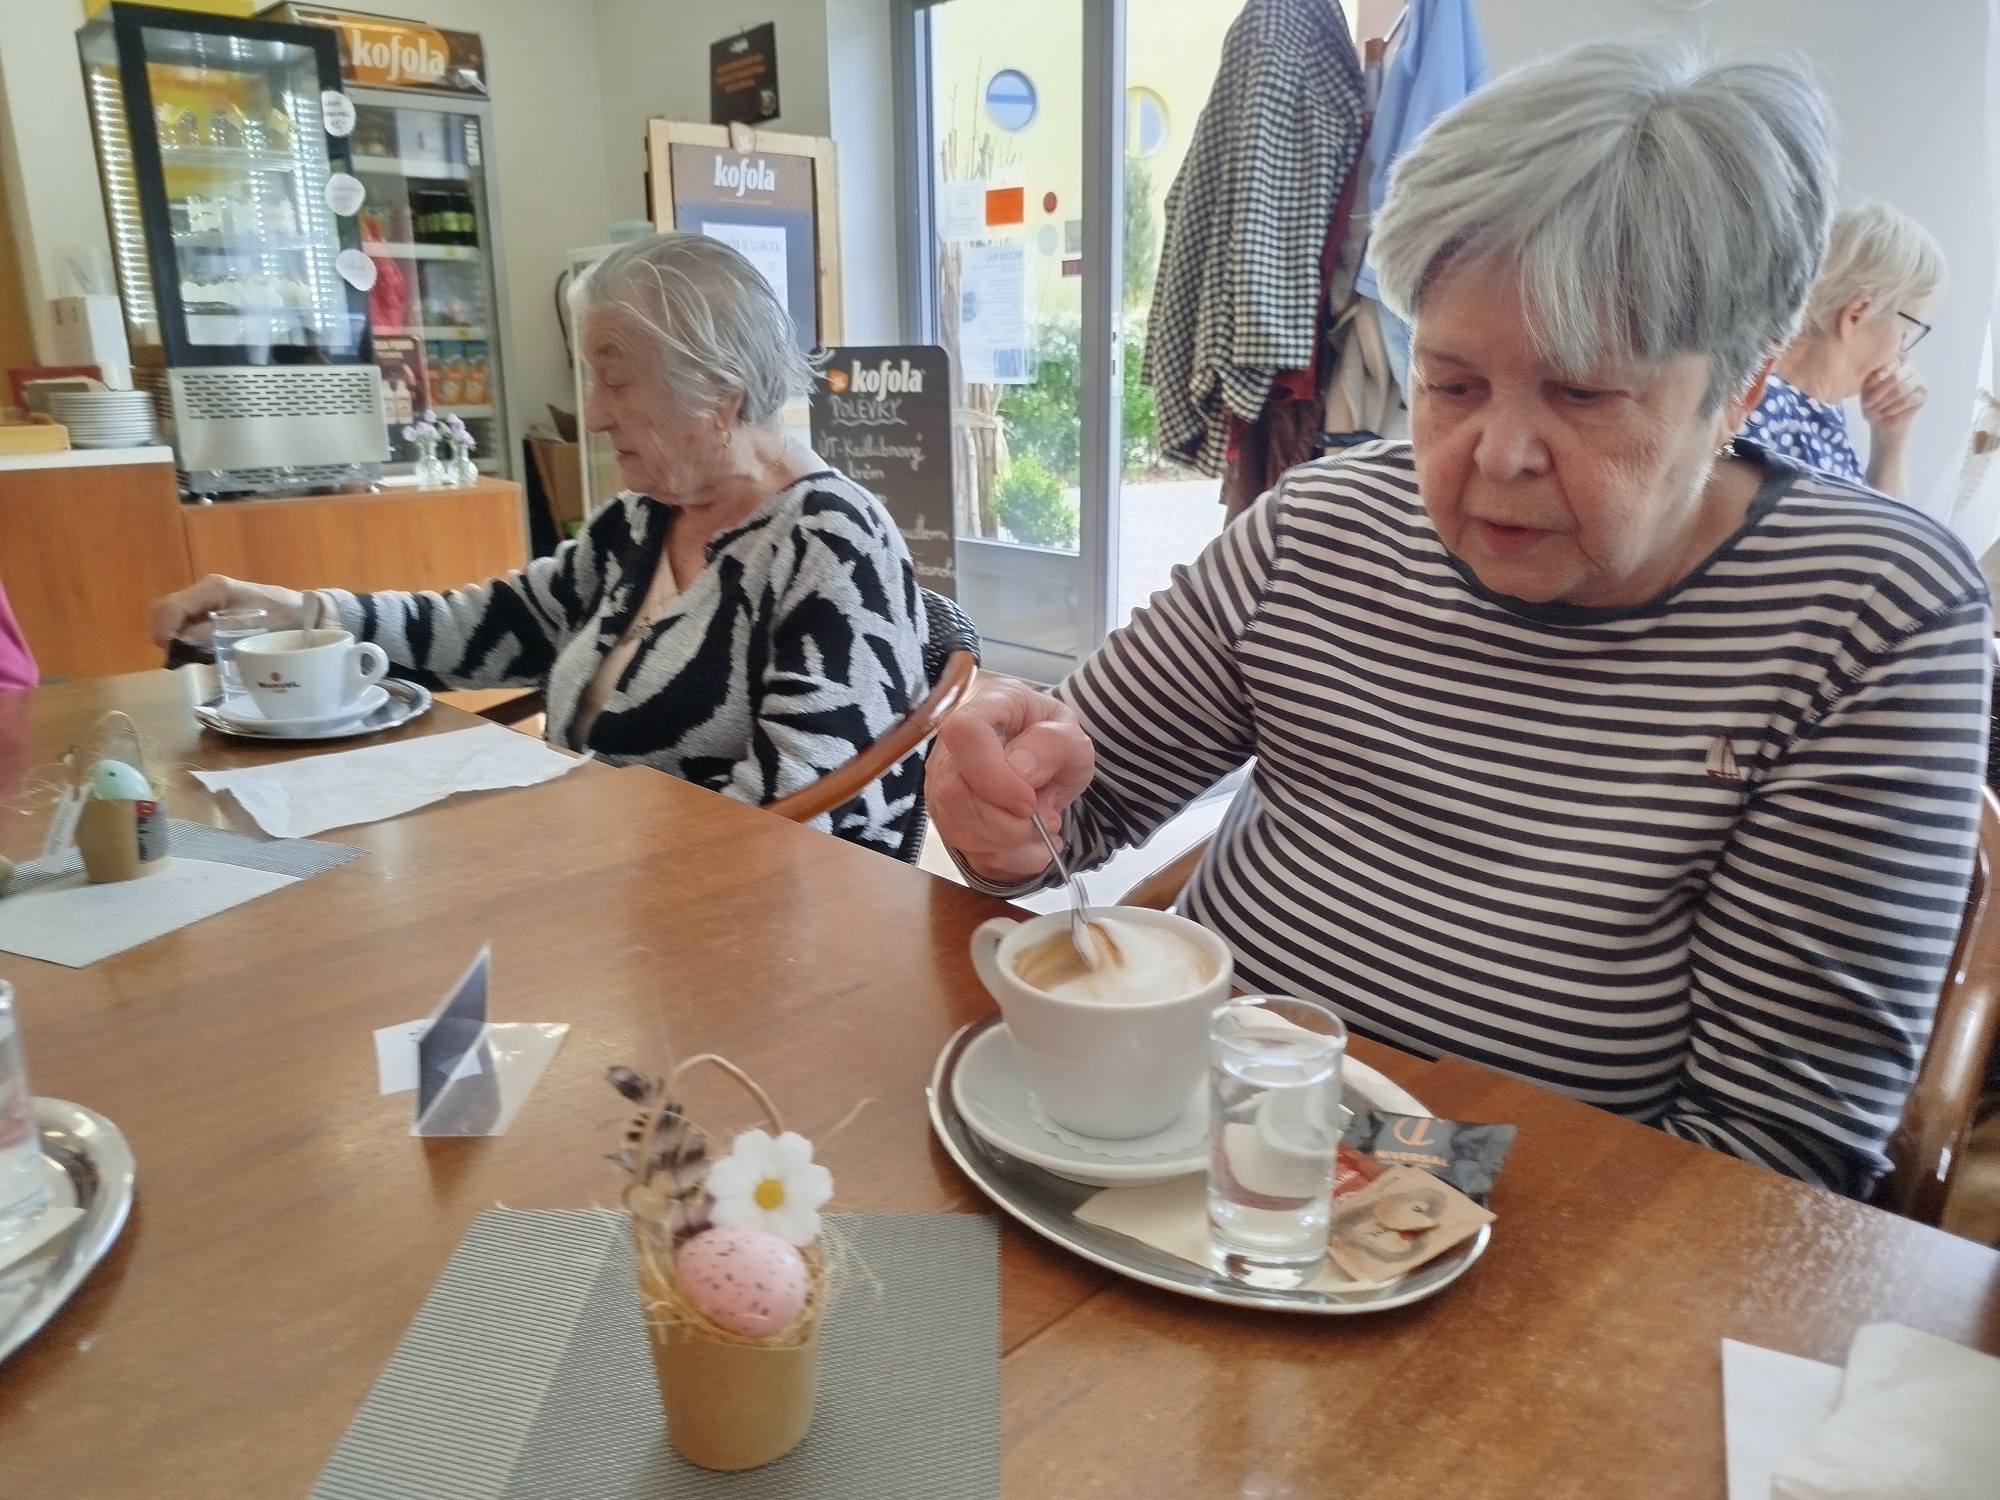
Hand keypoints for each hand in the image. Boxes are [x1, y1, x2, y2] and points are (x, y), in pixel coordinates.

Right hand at [149, 574, 308, 647]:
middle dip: (164, 632)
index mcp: (212, 589)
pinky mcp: (210, 608)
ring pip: (171, 614)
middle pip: (165, 608)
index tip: (170, 651)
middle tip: (176, 655)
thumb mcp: (247, 626)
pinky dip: (182, 634)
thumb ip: (211, 632)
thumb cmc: (280, 617)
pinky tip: (194, 647)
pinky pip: (185, 620)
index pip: (172, 607)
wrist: (301, 611)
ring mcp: (206, 598)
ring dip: (171, 634)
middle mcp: (205, 590)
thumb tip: (180, 641)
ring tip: (186, 653)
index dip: (165, 630)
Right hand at [925, 677, 1095, 881]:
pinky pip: (969, 850)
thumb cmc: (1055, 743)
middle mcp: (952, 744)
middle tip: (1049, 818)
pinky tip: (1032, 843)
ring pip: (958, 828)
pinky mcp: (948, 817)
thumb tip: (1019, 770)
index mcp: (988, 706)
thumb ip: (1053, 745)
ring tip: (1043, 826)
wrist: (1048, 765)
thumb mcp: (1074, 739)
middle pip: (955, 792)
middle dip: (1007, 822)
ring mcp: (943, 782)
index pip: (964, 733)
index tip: (1029, 800)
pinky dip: (1010, 857)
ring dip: (1011, 841)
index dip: (993, 776)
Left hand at [1860, 361, 1926, 449]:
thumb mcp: (1866, 391)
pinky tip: (1886, 413)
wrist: (1881, 424)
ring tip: (1876, 410)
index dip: (1884, 370)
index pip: (1892, 362)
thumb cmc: (1872, 404)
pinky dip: (1893, 408)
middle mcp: (1908, 370)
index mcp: (1894, 365)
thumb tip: (1877, 375)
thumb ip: (1870, 381)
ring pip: (1901, 389)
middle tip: (1867, 404)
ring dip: (1884, 401)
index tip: (1876, 379)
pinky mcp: (1923, 395)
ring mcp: (1918, 382)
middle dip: (1879, 392)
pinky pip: (1907, 400)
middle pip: (1895, 377)